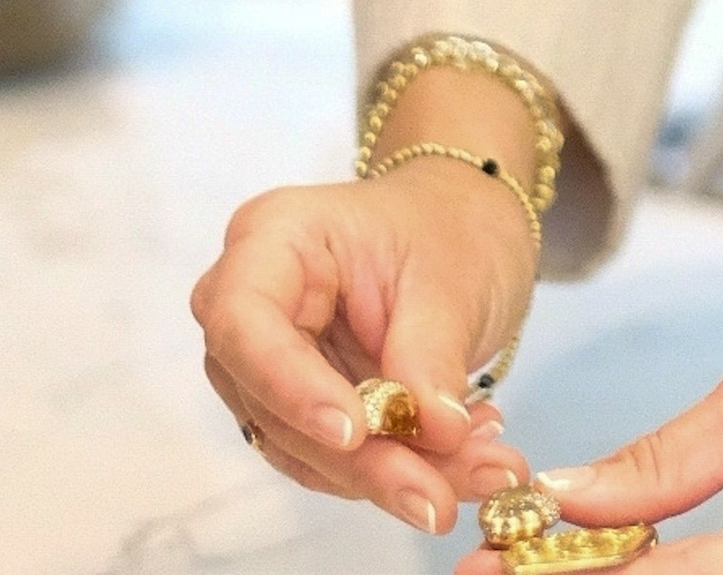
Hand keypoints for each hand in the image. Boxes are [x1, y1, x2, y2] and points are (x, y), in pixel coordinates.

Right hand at [191, 158, 538, 534]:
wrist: (470, 231)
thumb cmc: (452, 226)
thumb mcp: (453, 277)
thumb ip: (432, 353)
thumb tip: (434, 431)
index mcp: (276, 236)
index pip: (243, 320)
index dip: (287, 385)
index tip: (354, 432)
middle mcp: (257, 302)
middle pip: (272, 400)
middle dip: (358, 458)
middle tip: (436, 496)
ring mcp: (273, 360)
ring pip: (303, 446)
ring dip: (388, 476)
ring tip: (478, 473)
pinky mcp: (303, 406)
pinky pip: (333, 458)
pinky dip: (397, 471)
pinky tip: (462, 463)